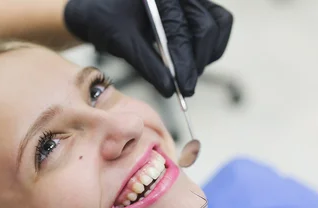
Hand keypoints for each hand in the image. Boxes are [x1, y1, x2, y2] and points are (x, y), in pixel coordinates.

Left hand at [64, 0, 232, 96]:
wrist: (99, 8)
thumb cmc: (105, 19)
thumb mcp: (122, 42)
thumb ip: (147, 64)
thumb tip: (169, 89)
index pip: (182, 31)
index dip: (185, 64)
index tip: (184, 88)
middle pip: (208, 26)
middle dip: (199, 60)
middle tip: (186, 86)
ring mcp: (190, 0)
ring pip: (218, 24)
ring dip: (208, 52)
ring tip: (187, 73)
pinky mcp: (193, 7)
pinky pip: (215, 24)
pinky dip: (208, 46)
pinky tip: (190, 61)